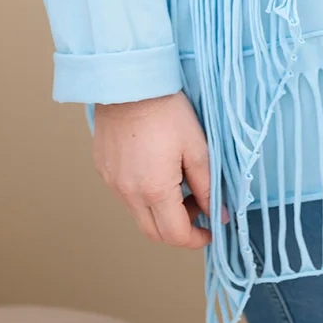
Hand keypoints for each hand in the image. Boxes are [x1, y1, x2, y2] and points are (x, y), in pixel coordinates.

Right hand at [92, 91, 227, 247]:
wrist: (129, 83)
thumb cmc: (166, 111)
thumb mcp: (197, 148)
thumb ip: (208, 186)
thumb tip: (219, 214)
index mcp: (154, 190)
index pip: (175, 235)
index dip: (196, 239)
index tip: (210, 230)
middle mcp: (128, 193)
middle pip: (153, 233)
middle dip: (179, 229)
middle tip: (197, 207)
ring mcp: (112, 183)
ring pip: (138, 214)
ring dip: (161, 211)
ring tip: (179, 183)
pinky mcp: (104, 170)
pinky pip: (125, 195)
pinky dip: (144, 195)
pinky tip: (157, 170)